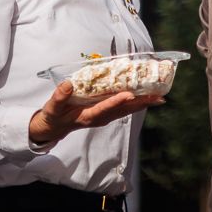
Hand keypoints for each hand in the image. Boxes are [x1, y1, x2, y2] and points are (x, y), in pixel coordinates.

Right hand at [29, 81, 164, 146]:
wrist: (54, 127)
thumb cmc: (54, 116)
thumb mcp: (52, 108)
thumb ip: (59, 97)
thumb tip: (68, 84)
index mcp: (86, 116)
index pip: (104, 109)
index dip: (116, 102)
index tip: (129, 95)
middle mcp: (99, 118)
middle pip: (122, 111)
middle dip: (140, 103)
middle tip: (157, 97)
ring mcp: (104, 117)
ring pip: (126, 110)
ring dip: (143, 104)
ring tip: (159, 97)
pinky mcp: (106, 113)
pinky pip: (124, 109)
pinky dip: (136, 103)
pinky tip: (147, 97)